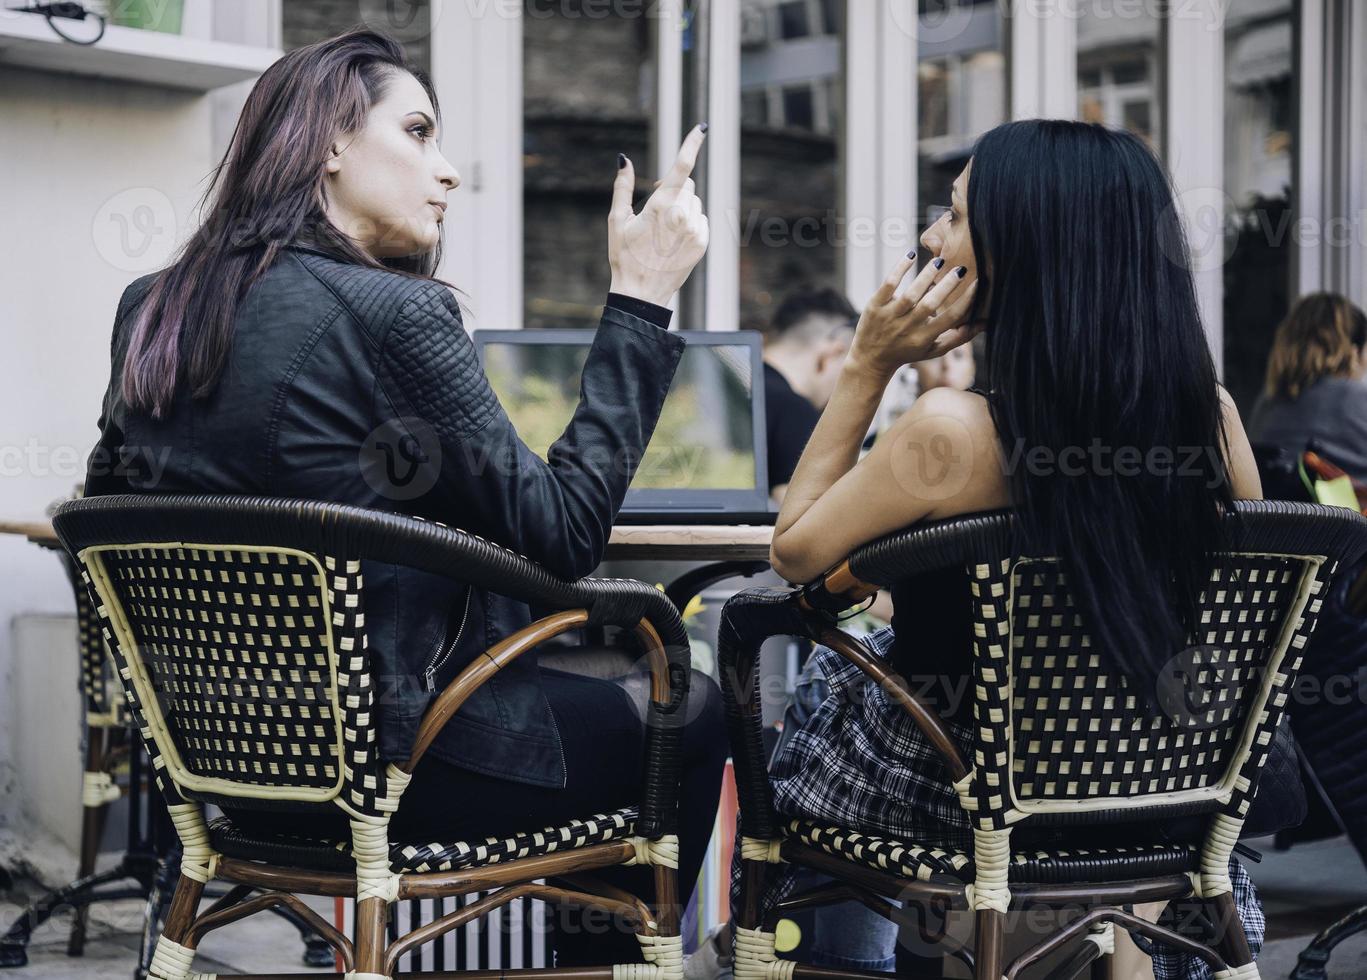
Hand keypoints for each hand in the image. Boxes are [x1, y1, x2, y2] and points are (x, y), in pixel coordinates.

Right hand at [608, 125, 709, 306]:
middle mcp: (682, 216)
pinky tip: (674, 240)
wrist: (641, 294)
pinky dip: (690, 222)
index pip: (681, 168)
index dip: (691, 144)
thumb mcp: (617, 220)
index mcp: (661, 207)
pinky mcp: (703, 243)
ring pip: (694, 202)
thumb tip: (624, 159)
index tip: (701, 127)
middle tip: (655, 209)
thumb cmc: (624, 256)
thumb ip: (622, 187)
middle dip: (673, 190)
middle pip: (685, 186)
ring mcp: (695, 231)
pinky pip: (701, 220)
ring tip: (663, 231)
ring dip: (682, 207)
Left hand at [846, 254, 981, 380]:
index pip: (949, 318)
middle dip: (946, 287)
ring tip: (939, 261)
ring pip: (910, 294)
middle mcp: (907, 328)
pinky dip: (899, 269)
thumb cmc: (907, 352)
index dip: (965, 301)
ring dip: (925, 276)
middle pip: (930, 305)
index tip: (977, 284)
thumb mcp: (933, 350)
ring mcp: (889, 317)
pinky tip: (911, 255)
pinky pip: (888, 285)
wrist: (870, 360)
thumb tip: (984, 324)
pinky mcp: (875, 307)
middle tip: (960, 269)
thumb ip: (958, 338)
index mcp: (924, 338)